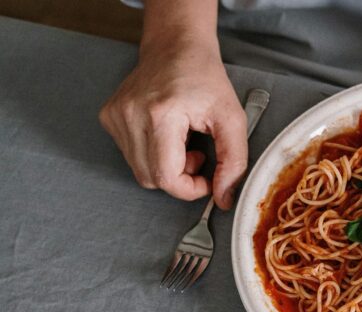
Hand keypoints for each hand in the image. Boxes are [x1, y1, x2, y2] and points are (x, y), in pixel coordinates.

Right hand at [99, 34, 246, 208]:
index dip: (189, 188)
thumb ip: (234, 162)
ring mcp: (115, 116)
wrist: (176, 46)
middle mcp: (130, 115)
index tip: (206, 178)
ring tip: (183, 141)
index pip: (166, 177)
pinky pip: (131, 155)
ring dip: (166, 166)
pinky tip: (167, 134)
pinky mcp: (109, 117)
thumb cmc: (205, 78)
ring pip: (140, 171)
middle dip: (180, 177)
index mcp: (161, 115)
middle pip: (151, 178)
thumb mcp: (233, 119)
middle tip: (198, 153)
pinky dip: (152, 154)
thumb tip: (224, 198)